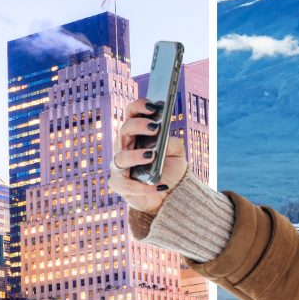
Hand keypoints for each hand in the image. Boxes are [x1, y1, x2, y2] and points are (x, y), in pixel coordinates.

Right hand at [109, 97, 189, 214]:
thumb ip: (173, 143)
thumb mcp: (178, 153)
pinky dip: (143, 186)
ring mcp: (120, 166)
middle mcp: (125, 146)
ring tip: (152, 155)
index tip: (153, 106)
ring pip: (120, 157)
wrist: (172, 193)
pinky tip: (159, 185)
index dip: (139, 107)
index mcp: (137, 134)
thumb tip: (164, 140)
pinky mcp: (120, 184)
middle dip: (138, 126)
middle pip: (124, 130)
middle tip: (155, 127)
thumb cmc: (171, 168)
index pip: (132, 114)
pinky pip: (126, 185)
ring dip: (135, 155)